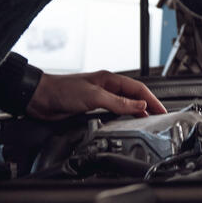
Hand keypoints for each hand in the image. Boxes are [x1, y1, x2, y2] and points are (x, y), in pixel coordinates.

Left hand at [25, 71, 168, 120]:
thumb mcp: (94, 97)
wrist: (39, 98)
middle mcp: (106, 87)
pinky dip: (123, 117)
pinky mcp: (91, 107)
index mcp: (110, 79)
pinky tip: (125, 122)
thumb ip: (118, 103)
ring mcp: (99, 97)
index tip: (162, 110)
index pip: (138, 89)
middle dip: (148, 106)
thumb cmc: (62, 91)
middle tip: (159, 117)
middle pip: (134, 96)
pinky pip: (113, 112)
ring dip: (137, 112)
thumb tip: (139, 106)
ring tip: (147, 121)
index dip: (152, 100)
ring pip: (124, 104)